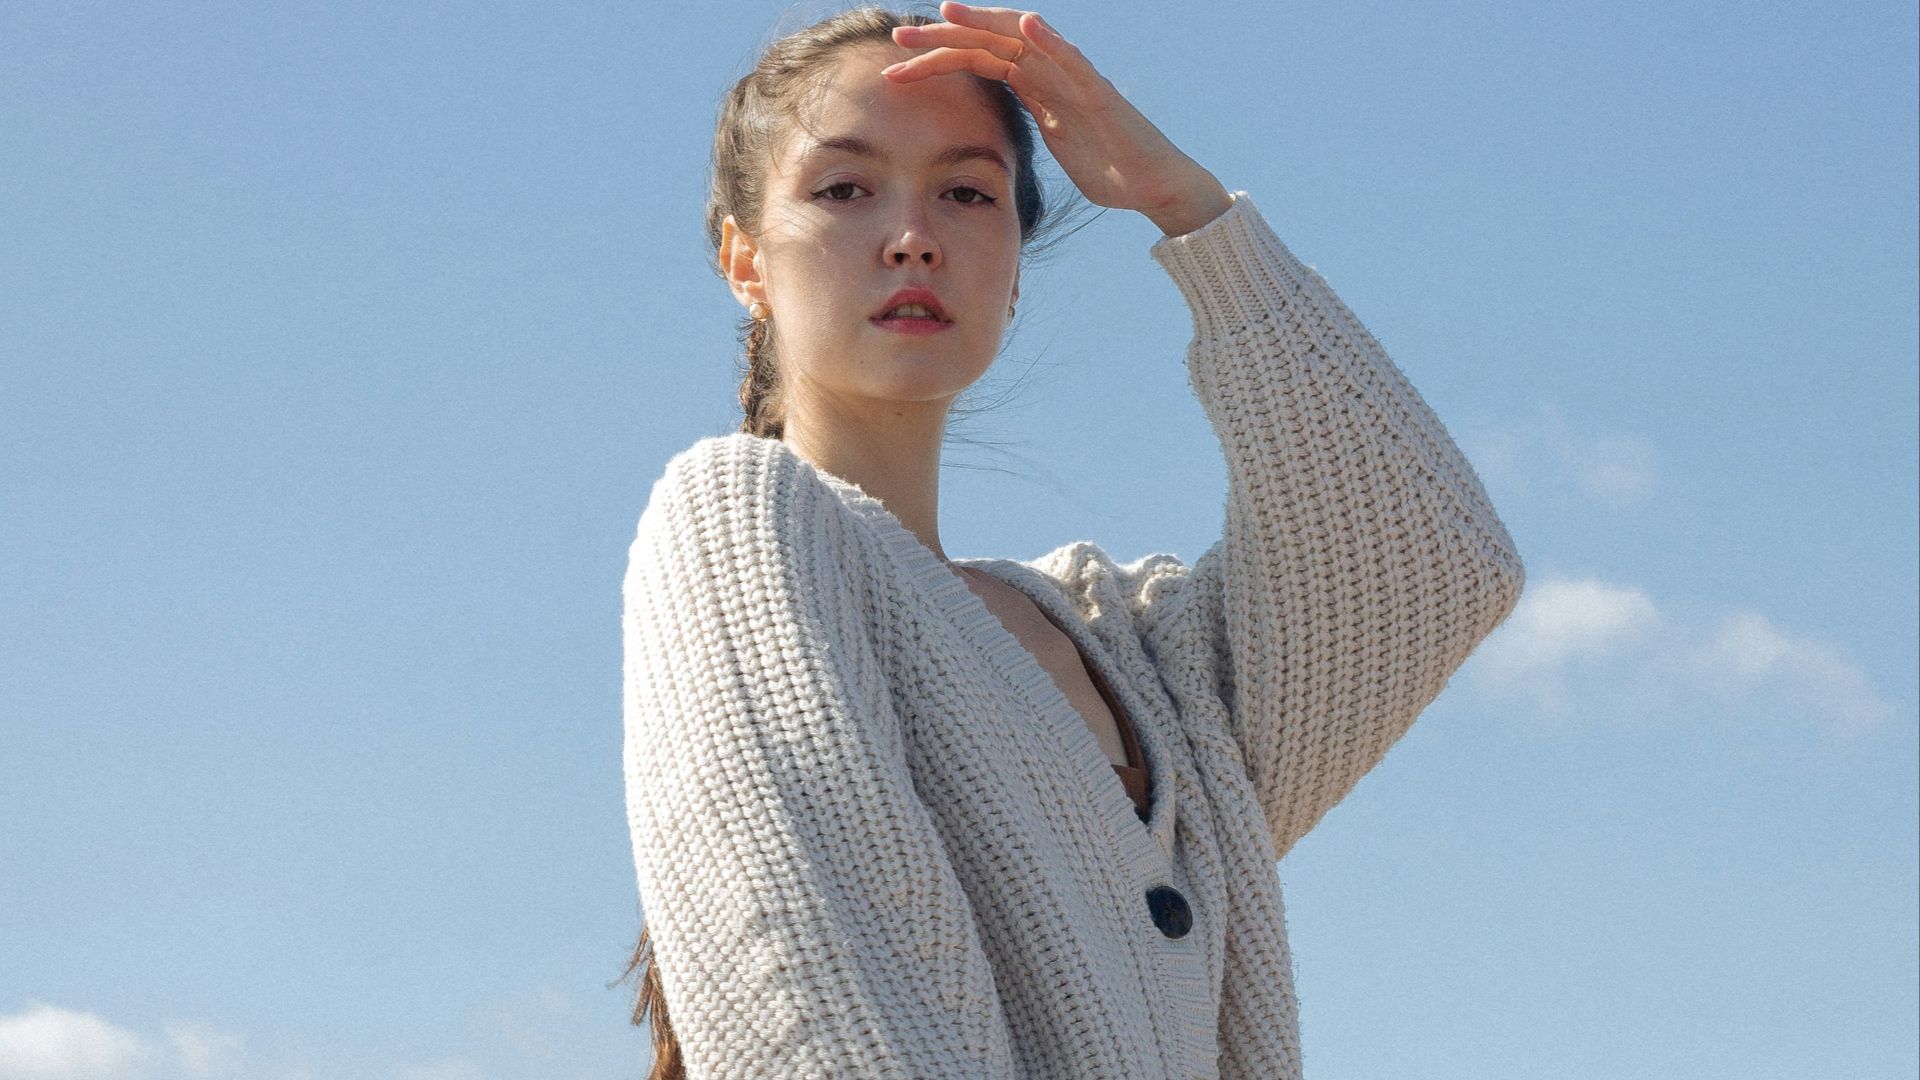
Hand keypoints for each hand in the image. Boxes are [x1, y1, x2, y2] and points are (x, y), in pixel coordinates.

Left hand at [885, 2, 1232, 236]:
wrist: (1154, 184)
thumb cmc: (1110, 169)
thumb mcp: (1057, 145)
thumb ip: (1033, 126)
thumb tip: (1001, 133)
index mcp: (1036, 88)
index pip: (979, 62)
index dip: (939, 59)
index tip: (896, 67)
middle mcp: (1051, 74)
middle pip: (989, 44)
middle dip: (942, 38)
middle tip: (897, 35)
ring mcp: (1074, 80)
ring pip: (1022, 42)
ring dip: (983, 24)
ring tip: (946, 11)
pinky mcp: (1098, 95)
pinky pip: (1072, 62)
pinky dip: (1049, 41)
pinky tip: (1025, 26)